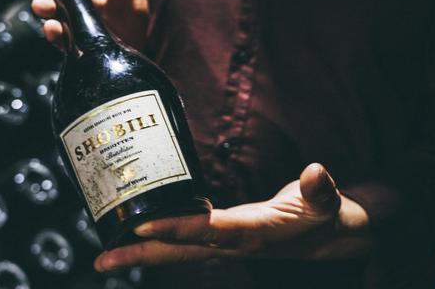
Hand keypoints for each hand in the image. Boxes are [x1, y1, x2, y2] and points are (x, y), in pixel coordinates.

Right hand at [15, 0, 149, 49]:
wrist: (137, 42)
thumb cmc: (130, 11)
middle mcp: (72, 12)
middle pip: (51, 4)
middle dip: (41, 1)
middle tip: (38, 0)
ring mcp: (76, 32)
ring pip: (57, 24)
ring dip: (49, 18)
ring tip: (45, 10)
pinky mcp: (81, 51)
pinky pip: (67, 46)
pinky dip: (59, 39)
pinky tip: (56, 31)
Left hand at [94, 163, 371, 270]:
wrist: (332, 237)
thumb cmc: (329, 218)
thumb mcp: (330, 204)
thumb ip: (322, 191)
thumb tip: (315, 172)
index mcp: (255, 234)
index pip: (209, 231)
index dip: (176, 229)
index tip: (141, 225)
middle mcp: (235, 243)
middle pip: (182, 251)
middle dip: (142, 255)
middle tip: (102, 261)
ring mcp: (229, 242)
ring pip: (180, 249)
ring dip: (144, 250)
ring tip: (107, 254)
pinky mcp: (227, 235)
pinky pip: (189, 238)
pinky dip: (164, 237)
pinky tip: (142, 233)